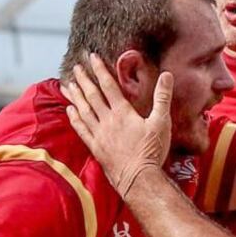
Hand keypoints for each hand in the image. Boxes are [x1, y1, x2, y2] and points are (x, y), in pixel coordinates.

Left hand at [65, 54, 172, 197]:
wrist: (139, 179)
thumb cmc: (152, 151)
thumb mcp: (162, 122)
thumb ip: (163, 97)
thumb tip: (167, 75)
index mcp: (123, 112)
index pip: (108, 86)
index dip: (100, 70)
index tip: (91, 57)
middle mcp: (107, 120)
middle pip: (92, 96)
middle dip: (83, 80)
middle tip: (75, 68)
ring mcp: (99, 134)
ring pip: (83, 110)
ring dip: (75, 96)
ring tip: (68, 85)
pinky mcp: (95, 147)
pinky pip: (81, 129)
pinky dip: (74, 118)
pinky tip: (70, 110)